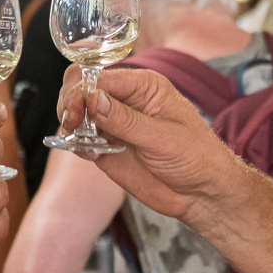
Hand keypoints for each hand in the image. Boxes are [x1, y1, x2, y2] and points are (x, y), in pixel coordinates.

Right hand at [56, 66, 238, 221]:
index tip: (76, 111)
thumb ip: (125, 119)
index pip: (101, 77)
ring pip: (78, 111)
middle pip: (83, 87)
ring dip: (70, 122)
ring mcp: (115, 124)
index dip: (82, 90)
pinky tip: (88, 153)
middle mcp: (126, 100)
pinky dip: (76, 143)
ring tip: (78, 138)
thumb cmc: (196, 158)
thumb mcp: (163, 137)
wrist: (203, 194)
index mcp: (144, 86)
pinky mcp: (108, 147)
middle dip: (70, 101)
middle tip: (70, 124)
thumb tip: (92, 98)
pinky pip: (81, 138)